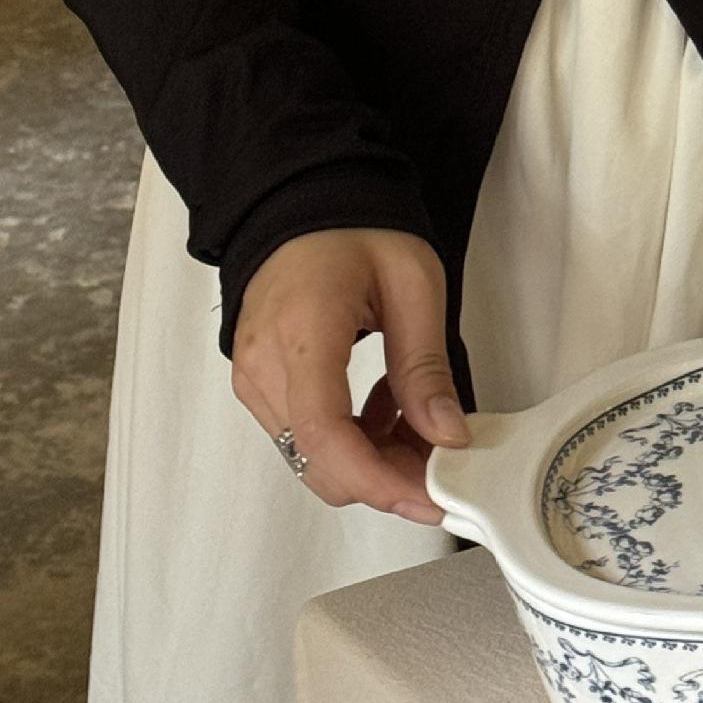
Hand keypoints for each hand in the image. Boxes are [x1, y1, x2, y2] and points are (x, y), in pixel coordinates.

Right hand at [231, 228, 470, 523]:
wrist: (305, 208)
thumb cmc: (354, 232)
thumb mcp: (414, 286)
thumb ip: (426, 367)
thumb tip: (447, 433)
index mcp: (303, 331)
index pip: (326, 432)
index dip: (378, 478)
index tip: (427, 495)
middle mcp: (265, 364)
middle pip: (320, 460)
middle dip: (387, 478)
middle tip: (443, 466)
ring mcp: (255, 379)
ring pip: (314, 457)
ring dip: (374, 459)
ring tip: (423, 428)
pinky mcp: (260, 386)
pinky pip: (306, 436)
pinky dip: (353, 440)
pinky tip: (389, 411)